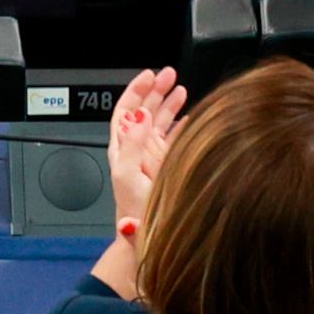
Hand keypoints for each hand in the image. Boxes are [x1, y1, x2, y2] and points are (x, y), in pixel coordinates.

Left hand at [104, 67, 185, 229]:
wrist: (146, 240)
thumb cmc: (134, 214)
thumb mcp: (128, 176)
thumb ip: (133, 145)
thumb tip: (140, 115)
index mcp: (123, 149)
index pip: (126, 111)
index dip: (136, 90)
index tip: (149, 75)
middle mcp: (138, 150)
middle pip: (144, 111)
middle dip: (156, 90)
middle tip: (169, 74)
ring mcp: (153, 159)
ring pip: (160, 123)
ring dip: (169, 104)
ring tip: (180, 88)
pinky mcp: (168, 168)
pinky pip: (174, 140)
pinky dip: (182, 126)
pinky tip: (189, 117)